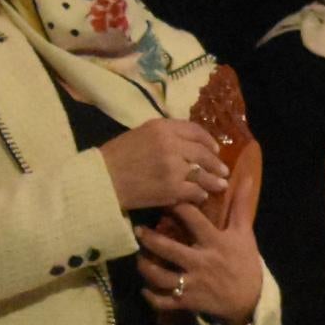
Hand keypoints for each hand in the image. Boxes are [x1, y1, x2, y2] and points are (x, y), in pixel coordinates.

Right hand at [100, 118, 225, 212]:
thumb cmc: (116, 156)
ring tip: (220, 185)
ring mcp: (173, 167)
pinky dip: (200, 195)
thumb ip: (164, 134)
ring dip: (214, 180)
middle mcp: (171, 144)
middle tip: (223, 170)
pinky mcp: (172, 189)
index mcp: (162, 127)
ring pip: (203, 174)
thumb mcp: (140, 134)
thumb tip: (187, 142)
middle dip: (216, 163)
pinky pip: (195, 191)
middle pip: (203, 153)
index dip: (208, 141)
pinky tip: (201, 197)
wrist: (101, 180)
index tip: (215, 149)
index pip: (195, 130)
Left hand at [137, 169, 262, 324]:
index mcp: (214, 243)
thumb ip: (240, 206)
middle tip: (138, 229)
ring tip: (139, 257)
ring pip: (161, 276)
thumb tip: (245, 177)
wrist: (251, 300)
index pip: (193, 219)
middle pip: (169, 249)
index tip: (163, 195)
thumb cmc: (244, 263)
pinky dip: (151, 296)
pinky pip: (164, 300)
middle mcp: (201, 262)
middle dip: (150, 239)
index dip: (176, 205)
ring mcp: (193, 284)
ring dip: (145, 267)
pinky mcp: (188, 302)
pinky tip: (144, 288)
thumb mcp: (244, 234)